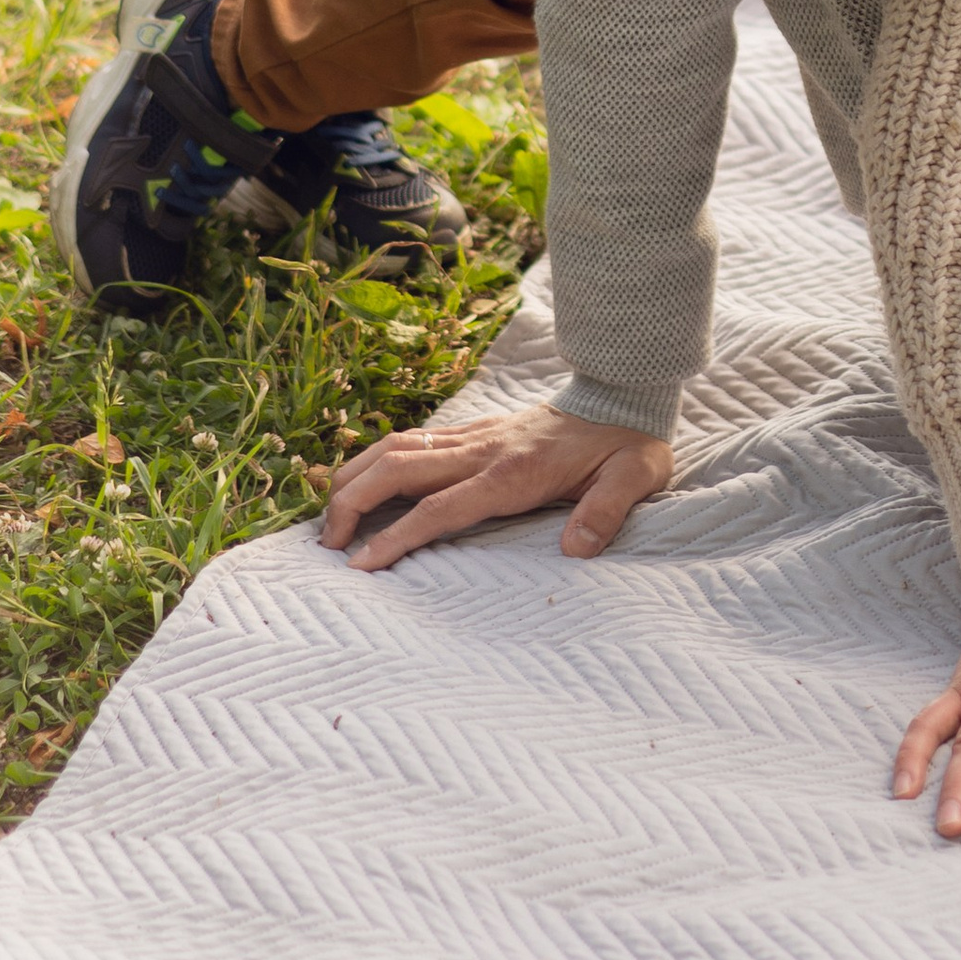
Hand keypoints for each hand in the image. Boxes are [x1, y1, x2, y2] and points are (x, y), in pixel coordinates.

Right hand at [317, 397, 672, 571]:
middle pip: (399, 469)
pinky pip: (414, 440)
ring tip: (329, 517)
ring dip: (355, 476)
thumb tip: (578, 549)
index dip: (398, 536)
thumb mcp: (633, 478)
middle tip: (327, 545)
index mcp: (513, 472)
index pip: (441, 507)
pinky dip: (377, 459)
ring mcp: (475, 436)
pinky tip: (360, 481)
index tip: (361, 565)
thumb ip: (606, 513)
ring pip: (397, 447)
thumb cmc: (627, 445)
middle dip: (353, 502)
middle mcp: (483, 450)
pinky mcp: (474, 430)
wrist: (625, 394)